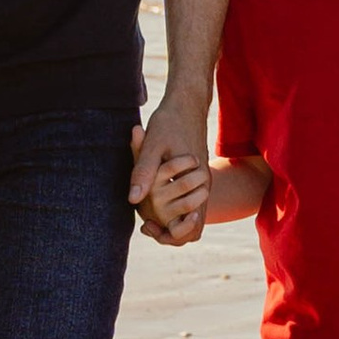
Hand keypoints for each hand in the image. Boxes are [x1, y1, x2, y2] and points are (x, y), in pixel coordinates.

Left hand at [130, 91, 210, 245]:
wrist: (188, 102)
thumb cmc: (169, 121)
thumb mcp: (152, 145)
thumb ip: (143, 172)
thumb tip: (133, 201)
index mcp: (198, 183)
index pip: (191, 229)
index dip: (170, 236)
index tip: (147, 226)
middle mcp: (205, 186)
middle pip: (193, 228)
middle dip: (170, 232)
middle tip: (145, 225)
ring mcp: (203, 181)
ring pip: (192, 215)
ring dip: (172, 220)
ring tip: (147, 216)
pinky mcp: (198, 175)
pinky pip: (190, 202)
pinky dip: (174, 207)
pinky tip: (153, 200)